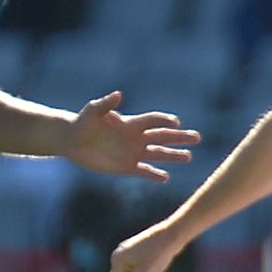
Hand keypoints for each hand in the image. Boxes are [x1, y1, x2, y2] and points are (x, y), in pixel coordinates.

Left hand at [65, 92, 200, 182]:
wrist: (73, 141)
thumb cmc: (83, 122)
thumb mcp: (93, 112)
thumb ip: (106, 104)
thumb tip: (119, 94)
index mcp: (131, 123)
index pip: (153, 121)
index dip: (164, 120)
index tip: (176, 123)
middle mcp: (136, 138)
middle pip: (163, 137)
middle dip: (180, 137)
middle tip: (197, 138)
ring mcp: (133, 153)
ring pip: (158, 154)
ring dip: (173, 156)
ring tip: (189, 157)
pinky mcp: (126, 167)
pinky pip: (144, 171)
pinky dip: (154, 174)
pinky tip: (166, 178)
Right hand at [109, 219, 189, 271]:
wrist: (170, 235)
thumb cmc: (157, 255)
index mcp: (117, 260)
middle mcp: (119, 254)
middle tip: (149, 271)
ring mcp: (127, 251)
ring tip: (153, 265)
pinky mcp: (136, 249)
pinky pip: (136, 267)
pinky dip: (145, 269)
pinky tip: (155, 261)